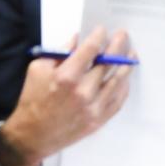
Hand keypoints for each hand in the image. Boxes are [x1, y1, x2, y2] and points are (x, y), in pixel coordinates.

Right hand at [0, 27, 131, 165]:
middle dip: (117, 46)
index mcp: (66, 76)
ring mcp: (93, 107)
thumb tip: (76, 40)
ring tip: (132, 54)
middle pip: (108, 63)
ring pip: (118, 81)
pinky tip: (125, 78)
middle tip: (122, 36)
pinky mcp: (99, 119)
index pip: (90, 50)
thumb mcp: (37, 70)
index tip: (102, 30)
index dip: (98, 37)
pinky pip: (118, 100)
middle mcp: (83, 91)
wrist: (32, 135)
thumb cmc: (32, 100)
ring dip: (126, 65)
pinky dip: (123, 87)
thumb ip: (58, 53)